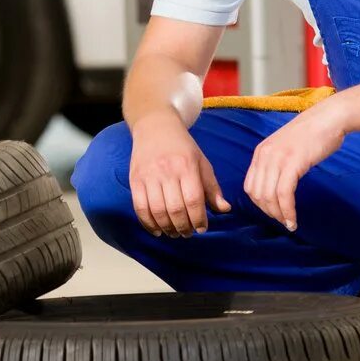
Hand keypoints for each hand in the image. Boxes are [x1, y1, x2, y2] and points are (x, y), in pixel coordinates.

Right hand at [129, 112, 230, 236]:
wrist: (154, 127)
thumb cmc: (182, 147)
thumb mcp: (202, 162)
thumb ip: (212, 188)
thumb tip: (224, 209)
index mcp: (186, 166)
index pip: (193, 199)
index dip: (198, 219)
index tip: (202, 228)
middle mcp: (167, 171)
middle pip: (175, 208)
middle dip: (183, 227)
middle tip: (188, 233)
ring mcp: (149, 176)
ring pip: (157, 211)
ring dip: (167, 228)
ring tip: (174, 232)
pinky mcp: (135, 180)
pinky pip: (140, 207)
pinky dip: (148, 223)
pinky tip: (157, 230)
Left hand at [243, 101, 346, 231]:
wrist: (329, 118)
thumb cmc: (313, 134)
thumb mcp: (286, 148)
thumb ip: (277, 164)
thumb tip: (275, 187)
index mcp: (261, 152)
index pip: (250, 186)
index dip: (259, 204)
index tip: (273, 212)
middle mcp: (265, 155)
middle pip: (257, 194)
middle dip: (269, 212)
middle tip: (283, 221)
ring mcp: (277, 158)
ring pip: (269, 196)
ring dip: (278, 215)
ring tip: (289, 223)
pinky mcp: (293, 163)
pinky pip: (284, 194)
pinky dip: (287, 210)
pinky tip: (294, 219)